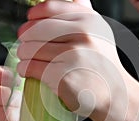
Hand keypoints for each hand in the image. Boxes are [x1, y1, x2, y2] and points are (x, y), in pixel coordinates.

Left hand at [16, 0, 128, 120]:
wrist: (114, 93)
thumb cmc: (103, 64)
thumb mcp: (98, 33)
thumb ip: (82, 13)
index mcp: (89, 20)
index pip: (50, 8)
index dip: (33, 16)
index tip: (29, 22)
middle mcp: (83, 34)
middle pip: (35, 30)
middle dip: (25, 39)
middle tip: (25, 46)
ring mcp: (73, 55)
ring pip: (30, 49)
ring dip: (23, 55)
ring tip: (27, 60)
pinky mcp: (63, 76)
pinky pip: (31, 67)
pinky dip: (25, 69)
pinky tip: (28, 71)